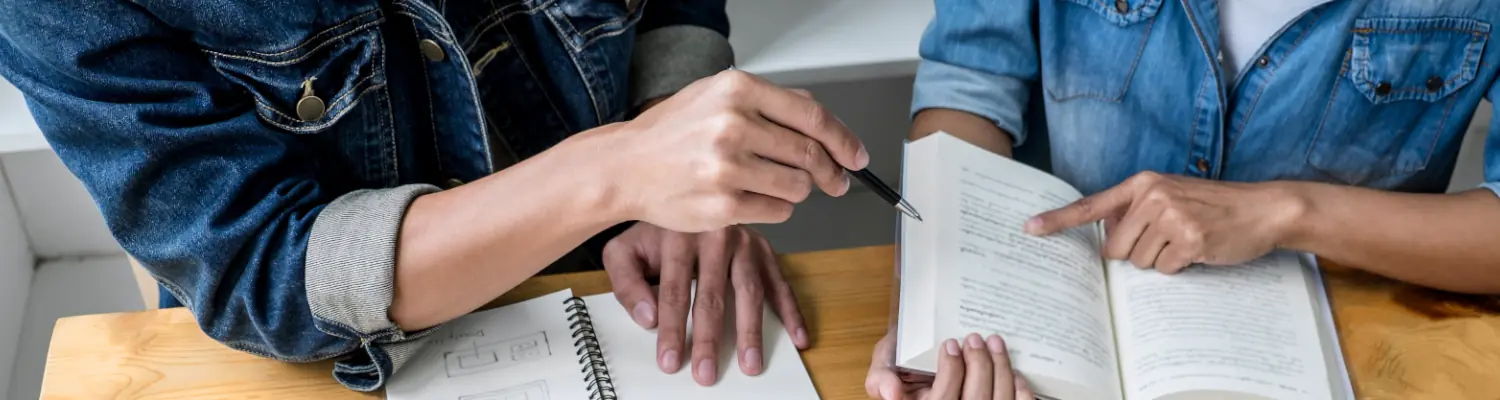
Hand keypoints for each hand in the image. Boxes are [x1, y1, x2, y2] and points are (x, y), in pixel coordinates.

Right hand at [588, 69, 868, 232]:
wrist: (625, 167)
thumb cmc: (672, 133)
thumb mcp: (716, 96)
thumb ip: (770, 104)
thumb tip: (824, 122)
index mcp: (736, 90)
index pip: (812, 117)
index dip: (843, 140)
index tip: (856, 156)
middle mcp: (733, 125)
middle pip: (810, 154)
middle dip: (830, 172)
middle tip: (835, 181)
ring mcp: (728, 168)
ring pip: (798, 186)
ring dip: (798, 191)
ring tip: (773, 184)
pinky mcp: (724, 205)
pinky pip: (778, 211)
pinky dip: (776, 208)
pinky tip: (753, 199)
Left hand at [602, 223, 808, 385]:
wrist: (683, 193)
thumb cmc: (655, 231)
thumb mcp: (624, 250)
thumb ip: (627, 283)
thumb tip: (648, 317)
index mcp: (680, 233)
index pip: (675, 290)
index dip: (673, 329)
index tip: (670, 360)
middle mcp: (717, 234)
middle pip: (713, 294)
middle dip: (709, 338)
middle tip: (706, 372)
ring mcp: (746, 241)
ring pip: (750, 291)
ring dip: (751, 330)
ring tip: (750, 363)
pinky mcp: (765, 250)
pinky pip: (780, 283)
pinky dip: (791, 311)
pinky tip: (797, 336)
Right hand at [865, 332, 1034, 399]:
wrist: (918, 379)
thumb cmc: (905, 374)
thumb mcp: (885, 372)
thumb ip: (880, 377)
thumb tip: (891, 393)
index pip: (943, 399)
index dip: (951, 371)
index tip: (952, 344)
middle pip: (976, 399)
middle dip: (980, 364)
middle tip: (975, 338)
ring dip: (1002, 369)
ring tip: (995, 343)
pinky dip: (1022, 390)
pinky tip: (1015, 372)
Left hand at [1026, 172, 1306, 272]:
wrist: (1262, 208)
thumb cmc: (1212, 205)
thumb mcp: (1170, 195)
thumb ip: (1136, 211)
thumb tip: (1106, 240)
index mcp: (1142, 184)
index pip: (1090, 206)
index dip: (1058, 220)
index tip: (1029, 229)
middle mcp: (1152, 196)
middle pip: (1115, 248)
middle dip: (1135, 254)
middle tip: (1165, 239)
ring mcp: (1171, 216)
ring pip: (1138, 262)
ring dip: (1160, 260)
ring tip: (1186, 240)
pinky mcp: (1190, 239)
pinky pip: (1165, 269)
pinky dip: (1180, 266)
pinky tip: (1198, 249)